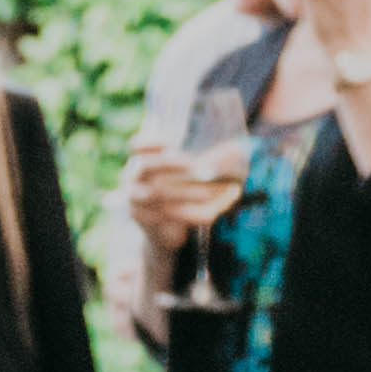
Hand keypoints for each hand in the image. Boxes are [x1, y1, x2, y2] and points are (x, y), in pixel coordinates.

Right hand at [122, 137, 242, 255]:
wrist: (168, 229)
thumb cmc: (184, 193)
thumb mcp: (197, 177)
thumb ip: (212, 162)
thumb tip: (237, 149)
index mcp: (144, 159)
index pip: (138, 145)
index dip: (150, 142)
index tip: (170, 142)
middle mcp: (133, 176)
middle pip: (146, 165)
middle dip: (171, 164)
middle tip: (198, 168)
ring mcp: (134, 198)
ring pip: (159, 192)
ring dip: (187, 192)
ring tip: (210, 194)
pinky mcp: (142, 218)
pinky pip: (165, 214)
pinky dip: (190, 214)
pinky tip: (210, 215)